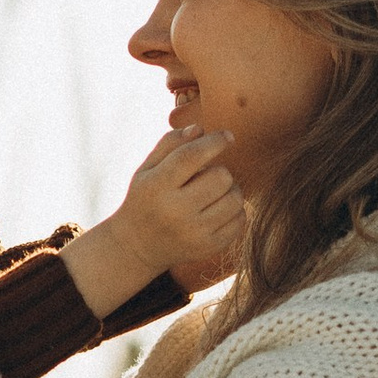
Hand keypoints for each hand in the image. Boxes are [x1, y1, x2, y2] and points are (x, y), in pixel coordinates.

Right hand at [62, 126, 245, 315]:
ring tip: (214, 193)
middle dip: (220, 170)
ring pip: (235, 198)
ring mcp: (194, 233)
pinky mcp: (209, 247)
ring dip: (230, 189)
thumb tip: (200, 129)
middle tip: (209, 175)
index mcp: (156, 187)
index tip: (227, 136)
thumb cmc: (145, 199)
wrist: (138, 246)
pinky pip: (240, 220)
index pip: (191, 157)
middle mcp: (175, 212)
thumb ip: (170, 144)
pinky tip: (218, 210)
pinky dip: (234, 211)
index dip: (214, 142)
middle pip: (221, 177)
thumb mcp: (146, 169)